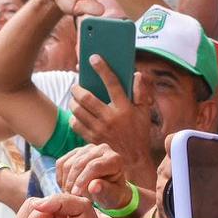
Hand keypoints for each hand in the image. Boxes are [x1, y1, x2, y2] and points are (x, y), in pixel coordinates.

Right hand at [56, 142, 136, 212]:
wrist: (108, 189)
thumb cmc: (112, 194)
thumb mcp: (111, 196)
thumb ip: (104, 191)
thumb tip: (93, 187)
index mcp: (114, 159)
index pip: (94, 166)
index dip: (83, 180)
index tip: (76, 194)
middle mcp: (102, 149)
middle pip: (79, 164)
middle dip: (72, 182)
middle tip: (70, 197)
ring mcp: (88, 148)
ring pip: (68, 164)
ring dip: (66, 182)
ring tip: (69, 195)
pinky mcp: (76, 151)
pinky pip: (61, 163)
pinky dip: (60, 178)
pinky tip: (66, 188)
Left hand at [70, 57, 158, 174]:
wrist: (134, 160)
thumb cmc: (139, 132)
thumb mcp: (145, 111)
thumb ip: (141, 91)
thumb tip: (136, 74)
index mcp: (125, 108)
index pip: (112, 83)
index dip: (102, 68)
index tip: (94, 58)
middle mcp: (110, 118)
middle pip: (87, 98)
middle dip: (78, 88)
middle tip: (76, 86)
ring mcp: (99, 130)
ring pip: (78, 111)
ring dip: (73, 102)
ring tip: (74, 98)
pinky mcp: (92, 139)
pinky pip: (76, 125)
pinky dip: (73, 117)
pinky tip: (76, 114)